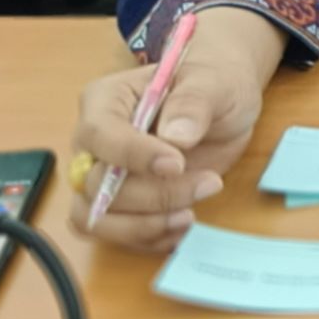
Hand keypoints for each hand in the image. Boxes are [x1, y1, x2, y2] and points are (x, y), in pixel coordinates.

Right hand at [67, 10, 279, 251]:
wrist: (224, 101)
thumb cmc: (212, 80)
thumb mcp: (213, 80)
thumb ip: (194, 101)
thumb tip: (176, 137)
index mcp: (106, 101)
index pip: (100, 135)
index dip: (133, 156)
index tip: (176, 165)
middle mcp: (94, 144)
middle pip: (97, 186)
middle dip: (152, 195)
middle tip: (208, 184)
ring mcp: (104, 177)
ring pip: (95, 219)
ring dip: (142, 227)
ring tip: (189, 217)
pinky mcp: (123, 203)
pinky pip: (116, 234)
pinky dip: (148, 239)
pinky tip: (183, 228)